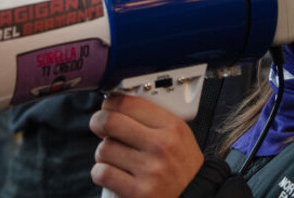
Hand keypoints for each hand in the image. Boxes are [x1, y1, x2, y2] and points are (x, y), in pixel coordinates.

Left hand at [90, 93, 204, 197]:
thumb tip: (121, 105)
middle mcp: (160, 146)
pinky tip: (111, 173)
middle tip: (99, 126)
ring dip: (103, 153)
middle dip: (98, 122)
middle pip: (111, 122)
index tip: (108, 108)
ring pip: (105, 149)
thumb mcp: (179, 135)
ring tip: (114, 156)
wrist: (195, 196)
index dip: (111, 104)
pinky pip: (103, 173)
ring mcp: (149, 169)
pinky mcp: (138, 192)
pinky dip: (101, 173)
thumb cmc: (184, 167)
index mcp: (171, 127)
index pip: (129, 104)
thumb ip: (154, 119)